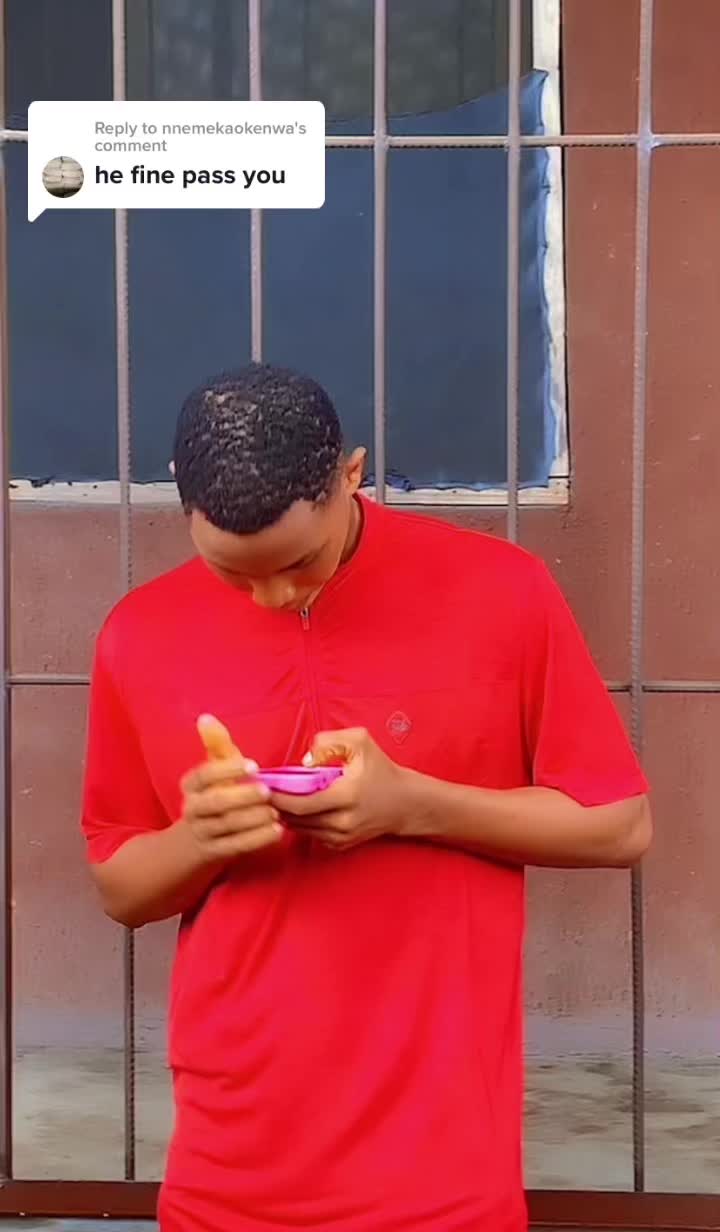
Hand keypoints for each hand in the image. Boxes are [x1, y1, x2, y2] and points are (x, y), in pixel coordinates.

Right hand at [180, 715, 282, 859]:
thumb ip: (216, 745)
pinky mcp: (215, 853)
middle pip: (215, 803)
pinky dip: (257, 839)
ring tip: (276, 812)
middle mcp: (192, 808)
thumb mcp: (216, 771)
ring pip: (227, 825)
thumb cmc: (215, 796)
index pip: (204, 775)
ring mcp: (202, 832)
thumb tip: (205, 717)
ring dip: (254, 819)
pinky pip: (235, 847)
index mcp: (191, 785)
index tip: (253, 764)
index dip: (227, 769)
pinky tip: (278, 831)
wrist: (195, 843)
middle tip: (267, 791)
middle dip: (242, 796)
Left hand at [271, 727, 407, 849]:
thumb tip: (304, 761)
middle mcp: (343, 821)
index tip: (262, 786)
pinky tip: (294, 809)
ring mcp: (341, 837)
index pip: (301, 803)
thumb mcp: (360, 742)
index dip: (278, 796)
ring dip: (285, 815)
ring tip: (273, 799)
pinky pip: (310, 834)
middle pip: (296, 819)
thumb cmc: (381, 770)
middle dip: (276, 805)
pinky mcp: (341, 845)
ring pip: (300, 829)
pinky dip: (299, 822)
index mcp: (347, 795)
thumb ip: (329, 741)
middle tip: (260, 793)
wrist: (405, 803)